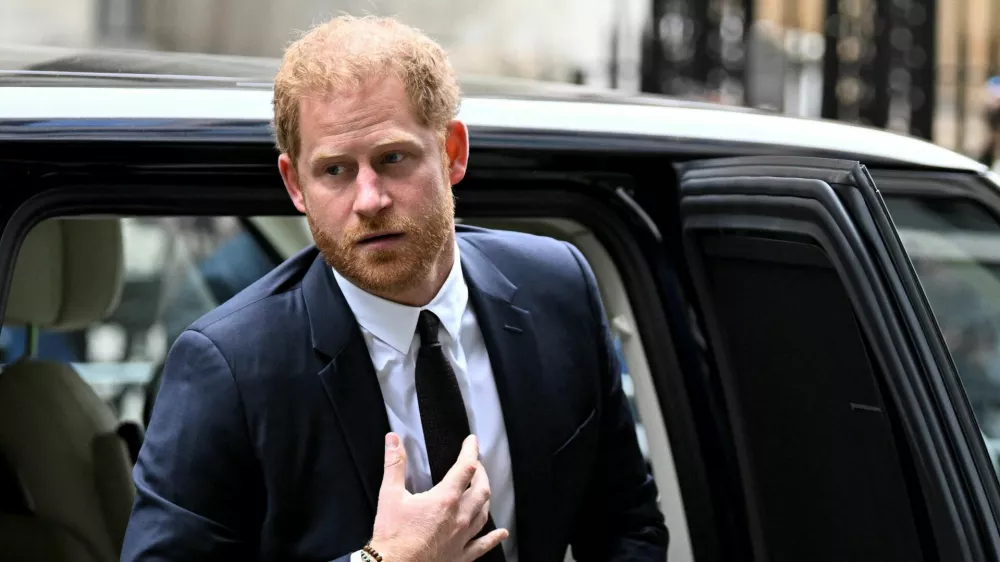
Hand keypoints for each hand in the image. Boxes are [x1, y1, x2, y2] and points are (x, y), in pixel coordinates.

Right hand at [369, 433, 507, 561]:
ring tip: (482, 489)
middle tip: (476, 465)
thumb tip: (393, 440)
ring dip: (485, 498)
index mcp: (445, 499)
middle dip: (481, 473)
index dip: (471, 451)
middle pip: (481, 489)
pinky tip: (501, 534)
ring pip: (484, 513)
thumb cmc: (393, 536)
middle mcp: (459, 517)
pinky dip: (494, 537)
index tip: (472, 442)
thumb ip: (394, 465)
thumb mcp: (390, 496)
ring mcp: (462, 537)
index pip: (465, 467)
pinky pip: (483, 545)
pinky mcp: (461, 555)